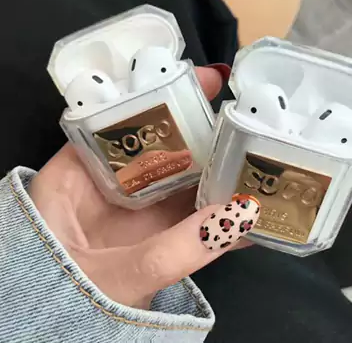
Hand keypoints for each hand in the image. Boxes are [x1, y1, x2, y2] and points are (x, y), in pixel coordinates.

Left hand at [29, 67, 259, 308]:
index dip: (164, 98)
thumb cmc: (60, 303)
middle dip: (204, 132)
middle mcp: (110, 186)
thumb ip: (172, 250)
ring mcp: (137, 211)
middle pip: (163, 145)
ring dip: (220, 172)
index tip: (204, 80)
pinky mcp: (157, 235)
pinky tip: (254, 210)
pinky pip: (192, 217)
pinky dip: (221, 215)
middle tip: (247, 115)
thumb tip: (242, 214)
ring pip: (184, 179)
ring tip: (260, 155)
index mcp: (78, 175)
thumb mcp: (112, 275)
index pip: (122, 119)